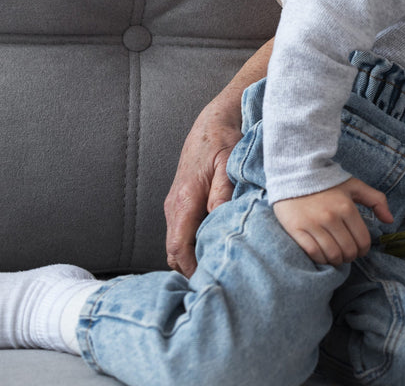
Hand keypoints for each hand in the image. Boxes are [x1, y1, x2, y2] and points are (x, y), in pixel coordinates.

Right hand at [164, 94, 243, 275]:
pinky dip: (195, 245)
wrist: (215, 120)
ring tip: (219, 272)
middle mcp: (174, 206)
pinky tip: (214, 250)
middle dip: (192, 270)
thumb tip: (219, 221)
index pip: (179, 246)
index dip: (191, 269)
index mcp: (184, 200)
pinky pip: (184, 232)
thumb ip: (224, 194)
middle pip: (175, 251)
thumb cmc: (225, 139)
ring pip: (179, 242)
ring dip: (193, 258)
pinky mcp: (183, 202)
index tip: (208, 284)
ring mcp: (176, 205)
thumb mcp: (229, 164)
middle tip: (218, 285)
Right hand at [273, 178, 393, 265]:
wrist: (294, 175)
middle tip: (348, 254)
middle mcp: (330, 217)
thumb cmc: (327, 183)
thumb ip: (376, 200)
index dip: (364, 250)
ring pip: (331, 254)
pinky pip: (313, 253)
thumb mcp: (355, 186)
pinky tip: (323, 255)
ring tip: (337, 256)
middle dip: (351, 256)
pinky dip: (321, 259)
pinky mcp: (296, 229)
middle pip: (348, 250)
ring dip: (337, 260)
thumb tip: (390, 220)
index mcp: (347, 207)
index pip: (362, 240)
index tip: (360, 250)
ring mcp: (312, 224)